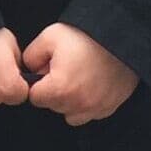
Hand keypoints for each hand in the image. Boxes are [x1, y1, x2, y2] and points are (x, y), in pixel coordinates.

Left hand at [22, 22, 137, 126]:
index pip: (35, 98)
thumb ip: (31, 56)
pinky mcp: (109, 108)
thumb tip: (29, 70)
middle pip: (53, 106)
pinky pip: (90, 113)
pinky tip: (90, 85)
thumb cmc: (87, 36)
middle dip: (54, 91)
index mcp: (60, 89)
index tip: (48, 71)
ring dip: (69, 100)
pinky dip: (87, 103)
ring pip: (70, 114)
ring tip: (77, 78)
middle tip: (64, 70)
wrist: (121, 38)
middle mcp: (78, 104)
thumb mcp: (50, 36)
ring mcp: (95, 108)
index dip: (38, 83)